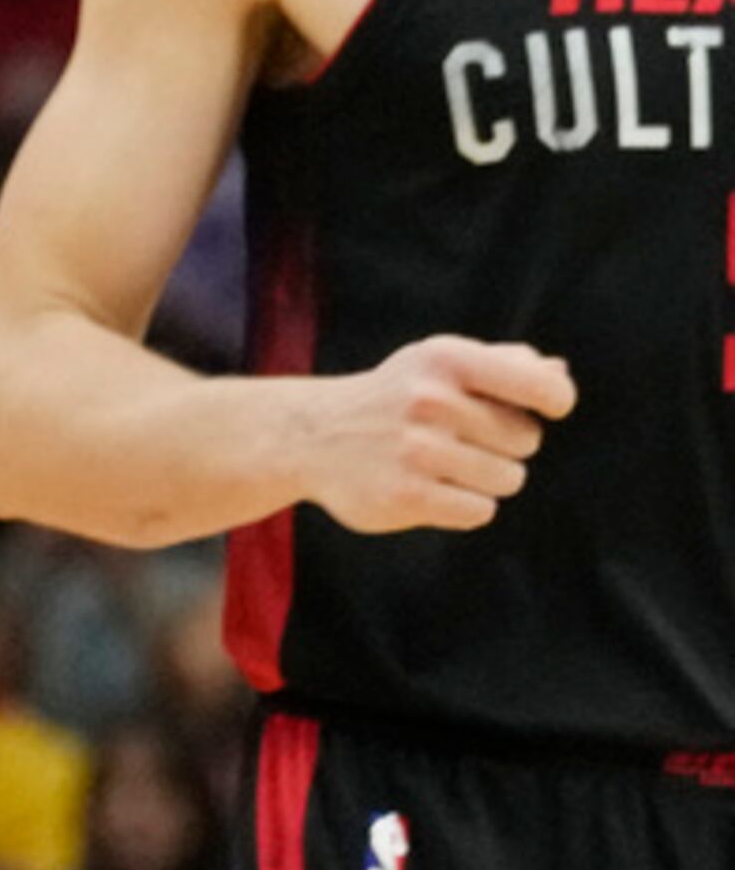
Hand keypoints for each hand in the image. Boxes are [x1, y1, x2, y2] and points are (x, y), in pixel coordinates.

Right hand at [296, 333, 574, 532]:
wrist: (311, 435)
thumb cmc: (393, 396)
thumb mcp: (437, 364)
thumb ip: (502, 365)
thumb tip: (558, 373)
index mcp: (445, 359)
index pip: (542, 387)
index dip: (555, 401)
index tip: (544, 408)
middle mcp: (431, 400)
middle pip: (527, 440)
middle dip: (503, 444)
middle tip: (458, 436)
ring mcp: (417, 450)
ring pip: (508, 479)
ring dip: (485, 478)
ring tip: (442, 464)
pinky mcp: (408, 496)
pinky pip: (481, 510)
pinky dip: (464, 505)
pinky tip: (430, 488)